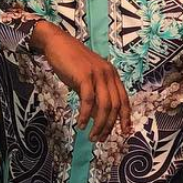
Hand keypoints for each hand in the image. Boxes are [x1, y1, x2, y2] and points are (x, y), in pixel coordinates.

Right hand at [32, 20, 131, 143]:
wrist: (57, 43)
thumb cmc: (71, 63)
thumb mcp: (88, 79)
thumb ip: (95, 94)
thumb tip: (98, 116)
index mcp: (112, 75)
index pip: (124, 100)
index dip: (125, 118)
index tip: (123, 133)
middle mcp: (108, 74)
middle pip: (115, 106)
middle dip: (109, 126)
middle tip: (100, 139)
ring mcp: (97, 74)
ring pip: (104, 106)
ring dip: (98, 125)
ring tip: (91, 136)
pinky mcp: (85, 76)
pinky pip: (88, 100)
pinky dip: (85, 115)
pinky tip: (80, 124)